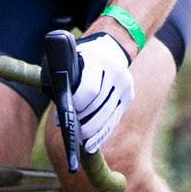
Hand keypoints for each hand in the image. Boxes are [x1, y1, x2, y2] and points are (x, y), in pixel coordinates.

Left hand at [72, 31, 133, 153]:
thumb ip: (62, 82)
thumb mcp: (68, 61)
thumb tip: (61, 118)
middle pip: (100, 106)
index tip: (67, 116)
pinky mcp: (129, 95)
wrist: (110, 47)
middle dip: (85, 123)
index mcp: (98, 60)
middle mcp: (116, 73)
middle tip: (74, 134)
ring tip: (83, 144)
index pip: (90, 90)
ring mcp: (125, 85)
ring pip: (109, 115)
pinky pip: (115, 117)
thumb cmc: (80, 58)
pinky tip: (94, 142)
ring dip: (95, 131)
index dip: (78, 106)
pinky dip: (104, 131)